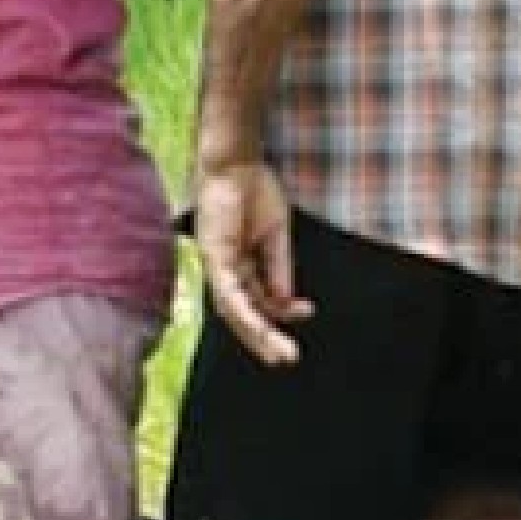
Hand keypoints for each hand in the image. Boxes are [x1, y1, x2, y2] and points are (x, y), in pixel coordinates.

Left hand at [191, 162, 308, 366]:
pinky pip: (228, 292)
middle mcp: (224, 270)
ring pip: (234, 311)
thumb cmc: (253, 189)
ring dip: (257, 334)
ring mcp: (215, 264)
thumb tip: (286, 302)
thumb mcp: (275, 235)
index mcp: (239, 264)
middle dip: (264, 339)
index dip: (280, 314)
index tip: (308, 313)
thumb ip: (278, 269)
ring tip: (280, 353)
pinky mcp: (212, 256)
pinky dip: (245, 311)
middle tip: (286, 359)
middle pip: (242, 314)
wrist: (237, 160)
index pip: (257, 301)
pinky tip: (261, 327)